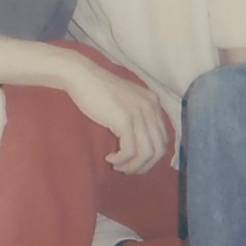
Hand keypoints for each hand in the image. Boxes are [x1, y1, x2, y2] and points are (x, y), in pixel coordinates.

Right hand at [60, 52, 169, 174]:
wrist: (82, 76)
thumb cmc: (99, 91)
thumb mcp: (126, 102)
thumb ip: (138, 118)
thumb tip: (142, 148)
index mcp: (154, 103)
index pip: (164, 140)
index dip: (151, 157)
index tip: (134, 162)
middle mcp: (151, 107)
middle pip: (159, 149)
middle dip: (144, 165)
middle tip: (127, 169)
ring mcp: (139, 113)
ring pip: (146, 154)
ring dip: (132, 166)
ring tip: (118, 166)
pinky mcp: (125, 120)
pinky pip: (129, 151)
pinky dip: (120, 160)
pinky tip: (110, 158)